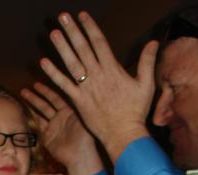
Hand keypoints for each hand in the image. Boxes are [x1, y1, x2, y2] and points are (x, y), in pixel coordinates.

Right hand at [21, 83, 94, 166]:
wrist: (80, 156)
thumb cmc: (85, 137)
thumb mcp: (81, 118)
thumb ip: (74, 104)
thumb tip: (70, 89)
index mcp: (68, 112)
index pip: (55, 98)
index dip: (46, 91)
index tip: (36, 84)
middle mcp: (59, 119)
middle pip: (45, 105)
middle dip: (35, 97)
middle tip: (24, 90)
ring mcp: (53, 128)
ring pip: (40, 115)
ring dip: (31, 107)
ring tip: (22, 100)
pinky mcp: (47, 138)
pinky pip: (38, 128)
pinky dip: (31, 121)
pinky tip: (23, 114)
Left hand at [39, 11, 158, 160]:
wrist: (123, 134)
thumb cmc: (135, 112)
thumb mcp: (146, 85)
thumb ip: (147, 63)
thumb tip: (153, 43)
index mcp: (113, 70)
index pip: (99, 43)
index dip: (90, 27)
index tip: (82, 15)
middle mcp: (98, 76)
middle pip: (83, 49)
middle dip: (73, 31)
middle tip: (63, 16)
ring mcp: (86, 89)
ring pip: (72, 64)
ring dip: (62, 48)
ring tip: (53, 33)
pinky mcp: (78, 102)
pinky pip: (64, 85)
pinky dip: (53, 74)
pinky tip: (44, 63)